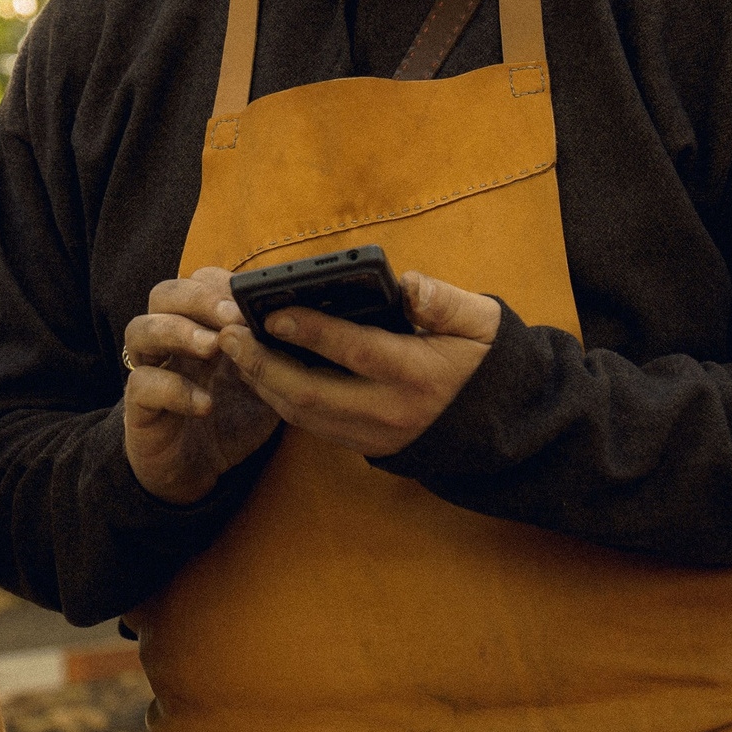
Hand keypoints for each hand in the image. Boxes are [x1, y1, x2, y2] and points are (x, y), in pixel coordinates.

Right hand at [121, 268, 281, 504]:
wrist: (197, 473)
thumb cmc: (231, 418)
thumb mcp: (265, 383)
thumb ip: (275, 353)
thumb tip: (310, 324)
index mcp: (200, 326)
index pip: (197, 282)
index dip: (220, 283)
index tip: (250, 296)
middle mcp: (169, 341)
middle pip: (163, 295)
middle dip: (198, 298)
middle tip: (231, 316)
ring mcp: (150, 370)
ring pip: (140, 330)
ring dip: (177, 332)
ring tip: (213, 347)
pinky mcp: (138, 407)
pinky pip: (142, 385)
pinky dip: (174, 390)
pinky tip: (205, 404)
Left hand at [221, 270, 499, 457]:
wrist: (503, 427)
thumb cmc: (488, 362)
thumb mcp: (483, 323)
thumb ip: (446, 302)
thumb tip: (408, 284)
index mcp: (419, 374)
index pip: (356, 351)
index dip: (312, 331)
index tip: (274, 311)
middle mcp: (391, 411)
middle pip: (312, 393)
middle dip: (264, 364)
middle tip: (228, 335)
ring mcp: (376, 435)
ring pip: (305, 416)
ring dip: (263, 384)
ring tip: (234, 351)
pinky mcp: (367, 446)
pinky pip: (314, 426)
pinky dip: (281, 400)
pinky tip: (260, 374)